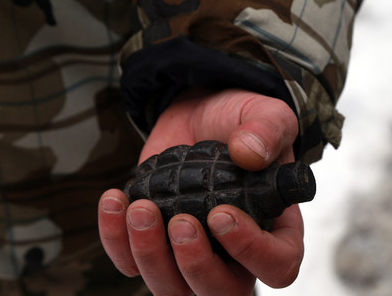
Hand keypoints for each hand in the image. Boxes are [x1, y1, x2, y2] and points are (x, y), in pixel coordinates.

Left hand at [98, 89, 303, 294]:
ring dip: (151, 255)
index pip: (277, 265)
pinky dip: (116, 240)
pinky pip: (131, 264)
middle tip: (180, 221)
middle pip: (223, 292)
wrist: (200, 113)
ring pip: (173, 289)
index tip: (221, 214)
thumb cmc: (239, 120)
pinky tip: (115, 201)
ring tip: (141, 208)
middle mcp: (237, 252)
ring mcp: (195, 252)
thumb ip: (267, 130)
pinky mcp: (156, 243)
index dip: (251, 252)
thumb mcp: (265, 113)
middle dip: (196, 265)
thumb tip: (247, 154)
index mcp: (276, 228)